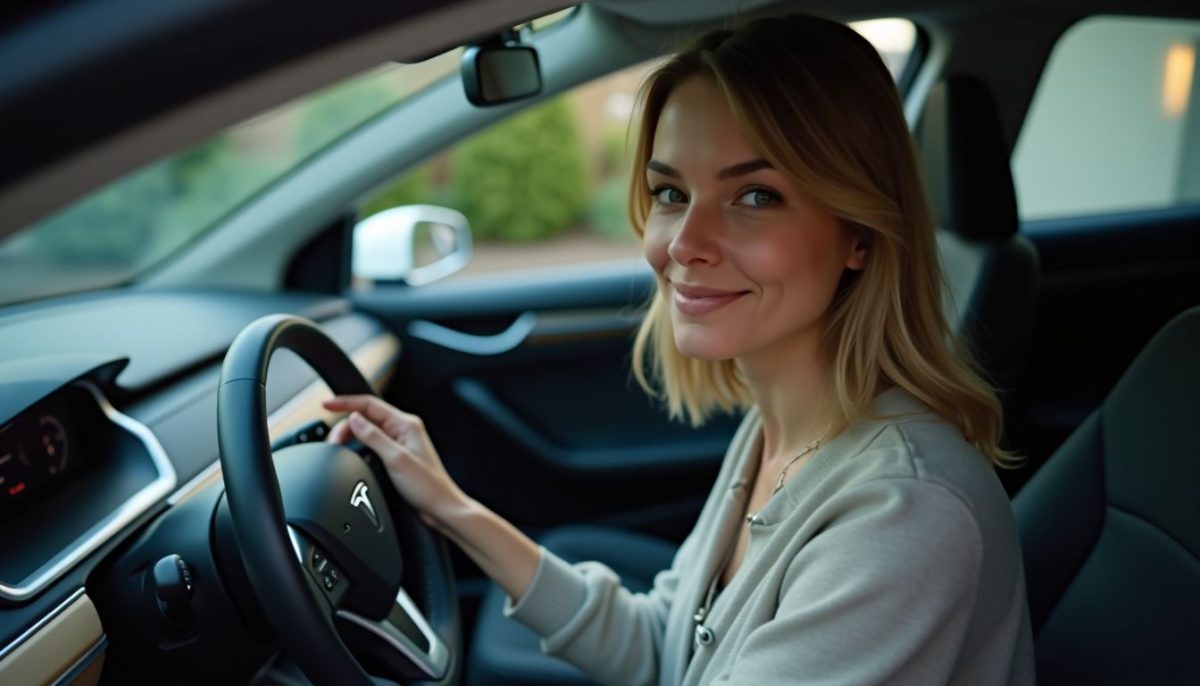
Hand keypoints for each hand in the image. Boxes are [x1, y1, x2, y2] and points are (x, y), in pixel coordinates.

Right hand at [323, 395, 468, 529]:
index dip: (346, 403)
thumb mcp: (396, 459)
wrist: (440, 508)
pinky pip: (372, 444)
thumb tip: (354, 418)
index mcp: (406, 424)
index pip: (370, 404)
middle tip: (332, 442)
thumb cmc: (427, 486)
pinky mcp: (396, 456)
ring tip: (338, 448)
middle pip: (366, 417)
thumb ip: (374, 436)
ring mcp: (400, 443)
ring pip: (367, 431)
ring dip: (351, 437)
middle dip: (345, 426)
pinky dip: (358, 447)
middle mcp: (403, 430)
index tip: (326, 404)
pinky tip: (351, 454)